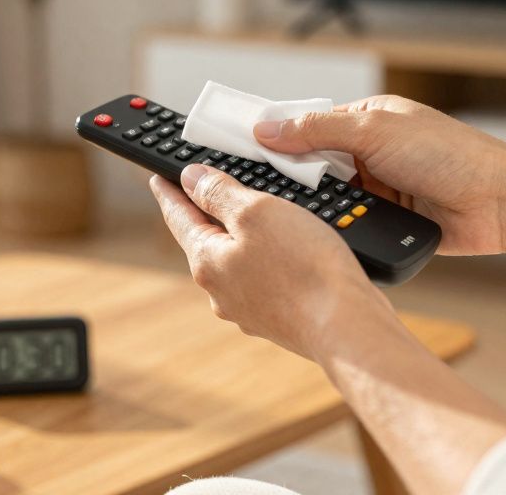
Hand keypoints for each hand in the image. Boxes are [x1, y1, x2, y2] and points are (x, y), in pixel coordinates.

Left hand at [149, 165, 405, 360]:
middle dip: (207, 215)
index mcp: (207, 261)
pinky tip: (285, 253)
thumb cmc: (303, 267)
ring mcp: (247, 309)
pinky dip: (267, 260)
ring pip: (235, 262)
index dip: (170, 192)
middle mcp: (220, 291)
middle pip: (205, 241)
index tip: (159, 180)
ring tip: (253, 218)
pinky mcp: (275, 319)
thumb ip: (219, 192)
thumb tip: (190, 179)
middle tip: (204, 191)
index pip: (178, 217)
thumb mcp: (257, 211)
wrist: (346, 326)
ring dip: (241, 238)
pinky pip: (262, 279)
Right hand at [254, 95, 505, 255]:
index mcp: (367, 122)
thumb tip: (267, 128)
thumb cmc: (451, 155)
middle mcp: (371, 154)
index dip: (276, 138)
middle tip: (257, 188)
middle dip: (293, 178)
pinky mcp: (390, 222)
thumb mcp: (374, 132)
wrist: (500, 202)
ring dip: (318, 207)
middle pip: (313, 166)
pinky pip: (352, 225)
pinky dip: (340, 229)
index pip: (308, 126)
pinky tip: (323, 235)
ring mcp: (380, 189)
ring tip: (292, 213)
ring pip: (330, 200)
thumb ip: (316, 132)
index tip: (240, 148)